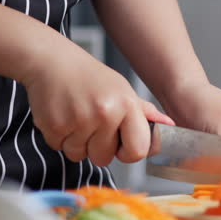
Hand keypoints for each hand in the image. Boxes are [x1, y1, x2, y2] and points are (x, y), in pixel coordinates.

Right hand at [21, 43, 173, 166]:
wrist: (51, 61)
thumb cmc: (90, 77)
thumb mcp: (122, 90)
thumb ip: (144, 112)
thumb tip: (169, 126)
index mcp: (127, 105)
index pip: (138, 151)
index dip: (128, 152)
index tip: (120, 143)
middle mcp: (105, 113)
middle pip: (105, 159)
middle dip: (98, 148)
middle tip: (92, 124)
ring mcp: (79, 120)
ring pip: (80, 156)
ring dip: (77, 143)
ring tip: (76, 117)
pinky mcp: (54, 125)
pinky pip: (60, 148)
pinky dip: (60, 137)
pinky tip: (62, 115)